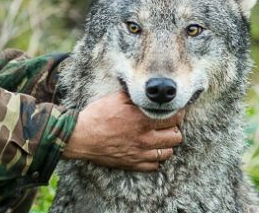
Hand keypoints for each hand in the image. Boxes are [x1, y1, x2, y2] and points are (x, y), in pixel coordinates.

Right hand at [62, 91, 183, 171]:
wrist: (81, 137)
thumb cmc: (97, 116)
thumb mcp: (116, 98)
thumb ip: (135, 97)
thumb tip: (148, 93)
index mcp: (143, 120)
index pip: (174, 118)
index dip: (177, 113)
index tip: (174, 111)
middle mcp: (145, 139)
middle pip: (176, 137)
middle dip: (174, 129)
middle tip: (166, 124)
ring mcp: (140, 154)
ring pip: (168, 153)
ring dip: (166, 144)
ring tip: (158, 137)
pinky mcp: (133, 164)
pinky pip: (155, 165)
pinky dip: (155, 158)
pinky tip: (149, 149)